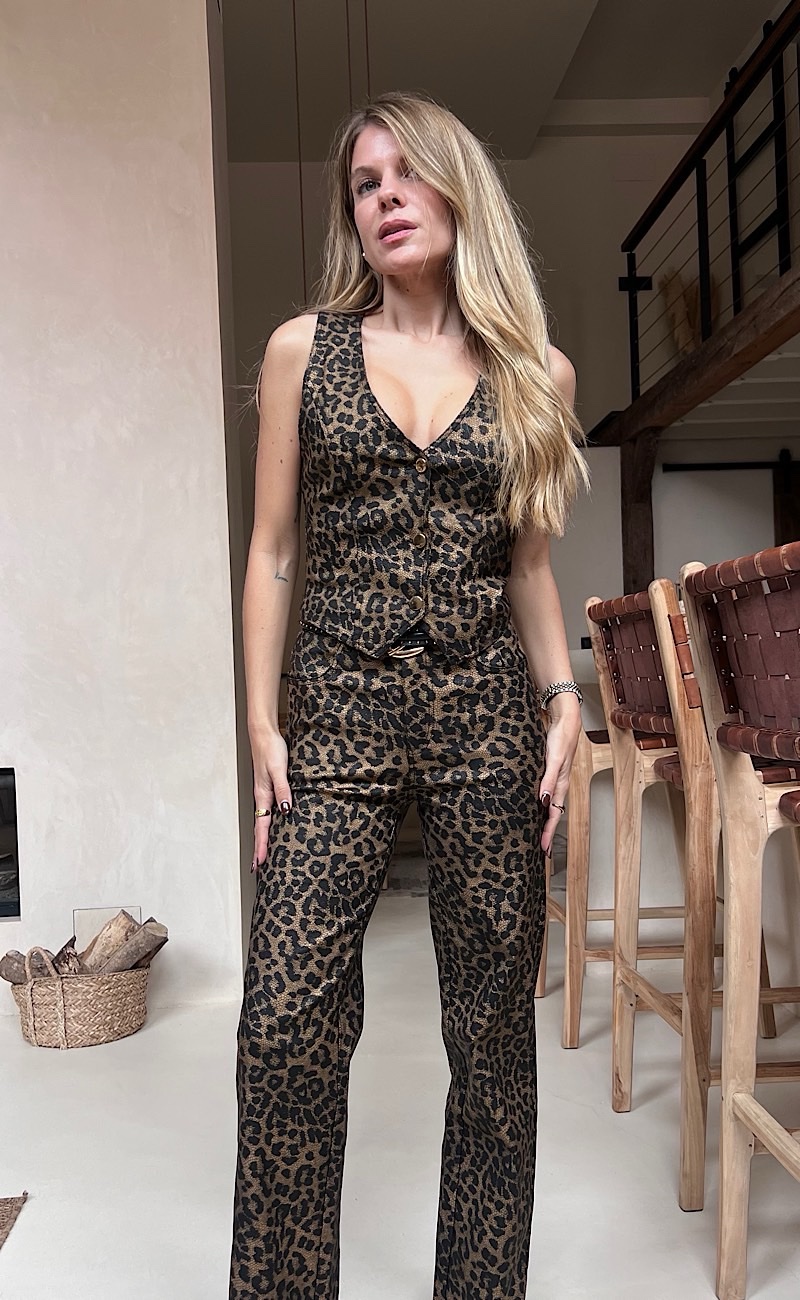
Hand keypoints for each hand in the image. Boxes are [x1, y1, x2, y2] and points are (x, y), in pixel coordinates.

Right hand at [251, 727, 291, 872]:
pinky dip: (267, 824)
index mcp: (263, 795)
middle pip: (260, 828)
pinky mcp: (269, 787)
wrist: (264, 733)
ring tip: (262, 854)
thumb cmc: (271, 749)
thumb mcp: (279, 769)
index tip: (259, 863)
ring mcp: (264, 793)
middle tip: (257, 867)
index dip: (261, 846)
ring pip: (263, 821)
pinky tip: (273, 826)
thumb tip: (285, 810)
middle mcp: (262, 797)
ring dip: (262, 838)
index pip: (262, 827)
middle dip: (258, 848)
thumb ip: (283, 790)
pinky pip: (267, 811)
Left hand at [538, 698, 581, 858]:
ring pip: (548, 805)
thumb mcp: (554, 760)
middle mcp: (557, 785)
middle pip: (551, 814)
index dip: (548, 833)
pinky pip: (543, 794)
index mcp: (561, 785)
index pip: (554, 815)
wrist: (565, 719)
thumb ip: (549, 780)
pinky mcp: (547, 772)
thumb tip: (544, 801)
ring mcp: (553, 779)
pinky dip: (539, 805)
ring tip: (535, 834)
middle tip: (539, 851)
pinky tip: (532, 807)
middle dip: (546, 833)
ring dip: (542, 820)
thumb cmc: (561, 738)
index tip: (542, 850)